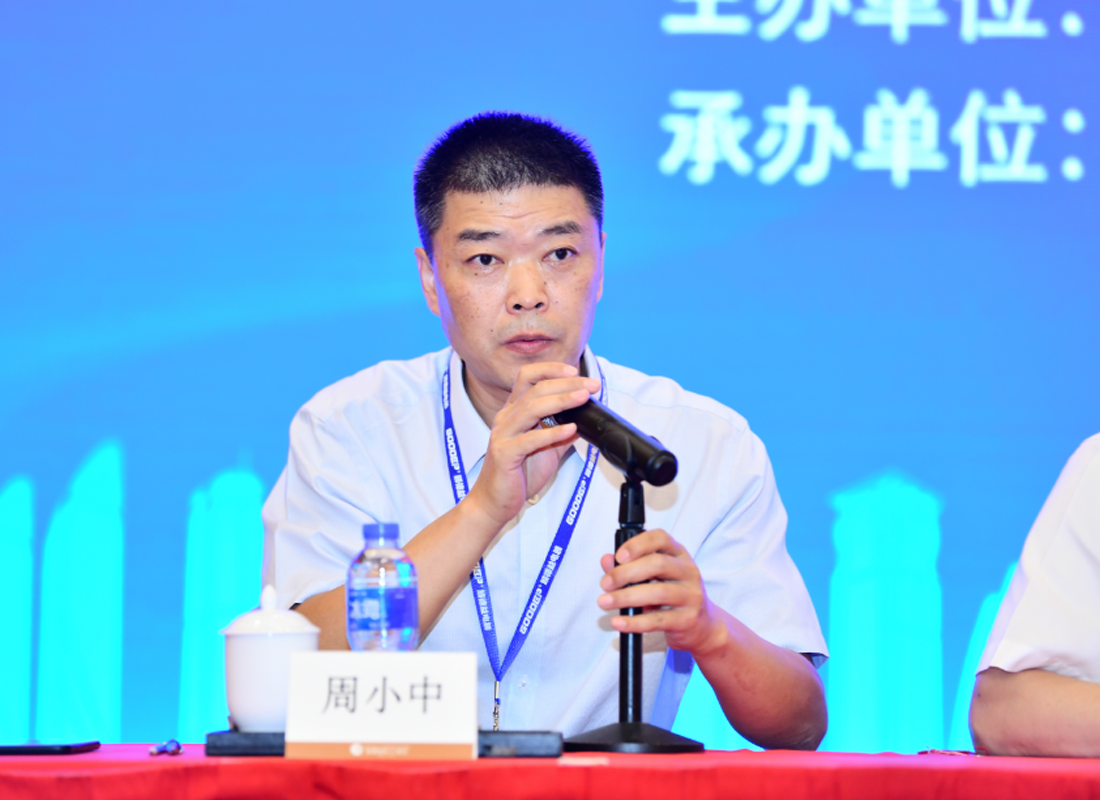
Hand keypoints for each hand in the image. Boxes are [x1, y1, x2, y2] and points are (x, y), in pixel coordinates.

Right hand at [467, 362, 600, 529]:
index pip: (528, 377)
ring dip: (561, 400)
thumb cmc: (518, 474)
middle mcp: (506, 418)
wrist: (495, 502)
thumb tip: (584, 420)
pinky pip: (529, 439)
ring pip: (532, 408)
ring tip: (583, 397)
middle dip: (566, 383)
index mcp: (514, 412)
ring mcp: (503, 434)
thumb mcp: (546, 448)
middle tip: (591, 385)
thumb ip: (561, 433)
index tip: (576, 371)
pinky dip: (552, 432)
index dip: (552, 370)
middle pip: (536, 388)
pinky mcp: (504, 454)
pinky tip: (570, 429)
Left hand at [597, 529, 722, 655]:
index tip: (618, 557)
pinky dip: (635, 622)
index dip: (638, 544)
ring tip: (605, 602)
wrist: (703, 626)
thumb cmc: (673, 596)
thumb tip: (606, 560)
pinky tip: (619, 622)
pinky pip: (658, 620)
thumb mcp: (653, 577)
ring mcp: (691, 595)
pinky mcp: (688, 619)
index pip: (660, 539)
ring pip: (658, 592)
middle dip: (625, 573)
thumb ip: (628, 567)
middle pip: (657, 564)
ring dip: (626, 597)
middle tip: (605, 584)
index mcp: (679, 554)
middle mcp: (689, 571)